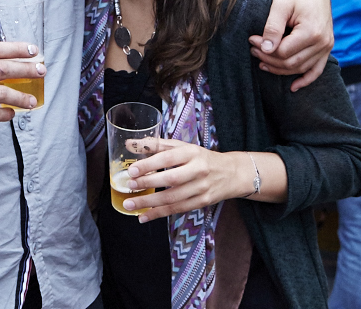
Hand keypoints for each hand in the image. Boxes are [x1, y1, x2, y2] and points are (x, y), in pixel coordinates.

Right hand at [0, 41, 44, 141]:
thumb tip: (10, 64)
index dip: (16, 48)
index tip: (33, 51)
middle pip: (2, 68)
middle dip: (26, 69)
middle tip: (42, 71)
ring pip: (1, 93)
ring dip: (21, 96)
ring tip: (32, 100)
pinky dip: (6, 114)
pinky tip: (12, 113)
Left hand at [119, 139, 250, 221]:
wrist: (231, 173)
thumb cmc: (200, 158)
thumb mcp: (182, 147)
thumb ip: (155, 145)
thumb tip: (129, 144)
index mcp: (191, 152)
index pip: (168, 158)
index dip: (149, 164)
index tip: (132, 170)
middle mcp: (198, 170)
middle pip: (171, 179)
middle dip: (148, 183)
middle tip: (130, 186)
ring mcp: (201, 188)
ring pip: (173, 198)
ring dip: (149, 203)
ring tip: (130, 204)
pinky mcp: (202, 202)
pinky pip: (177, 209)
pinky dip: (159, 214)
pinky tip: (144, 216)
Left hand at [249, 0, 332, 89]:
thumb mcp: (280, 5)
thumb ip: (273, 27)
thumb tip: (264, 49)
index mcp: (312, 32)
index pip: (283, 52)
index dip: (264, 49)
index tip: (250, 40)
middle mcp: (322, 42)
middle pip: (291, 63)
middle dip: (269, 60)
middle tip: (253, 51)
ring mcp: (326, 47)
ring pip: (301, 68)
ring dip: (281, 69)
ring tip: (262, 62)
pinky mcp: (326, 48)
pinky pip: (317, 70)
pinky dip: (306, 80)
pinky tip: (293, 87)